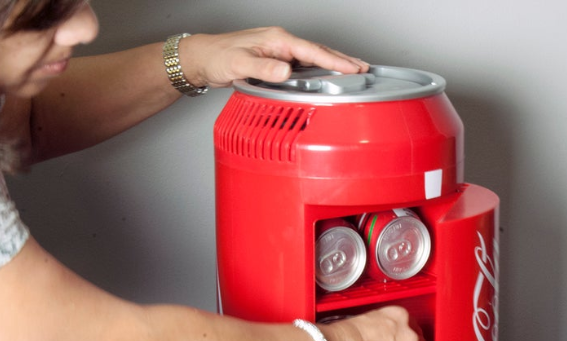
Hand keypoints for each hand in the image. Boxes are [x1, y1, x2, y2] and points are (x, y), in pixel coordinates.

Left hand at [178, 27, 368, 88]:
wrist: (202, 58)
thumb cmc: (217, 57)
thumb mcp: (239, 64)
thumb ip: (263, 69)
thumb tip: (286, 72)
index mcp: (277, 40)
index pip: (313, 51)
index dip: (335, 61)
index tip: (353, 68)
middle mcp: (280, 42)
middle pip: (319, 51)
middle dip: (343, 59)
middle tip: (364, 68)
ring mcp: (279, 50)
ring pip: (313, 57)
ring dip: (334, 63)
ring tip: (353, 70)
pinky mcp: (275, 59)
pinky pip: (303, 63)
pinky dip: (319, 68)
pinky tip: (326, 74)